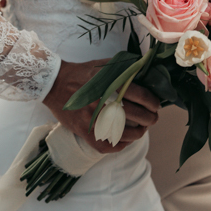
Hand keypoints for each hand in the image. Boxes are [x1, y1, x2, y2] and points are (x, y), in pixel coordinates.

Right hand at [43, 59, 159, 152]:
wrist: (55, 84)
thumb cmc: (81, 73)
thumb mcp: (102, 65)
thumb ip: (122, 68)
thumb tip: (143, 71)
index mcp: (108, 84)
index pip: (139, 95)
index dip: (151, 101)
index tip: (156, 105)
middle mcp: (102, 102)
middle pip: (135, 115)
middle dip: (150, 118)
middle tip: (154, 118)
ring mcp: (93, 120)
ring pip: (124, 133)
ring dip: (138, 133)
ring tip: (142, 129)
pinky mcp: (84, 132)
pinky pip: (106, 146)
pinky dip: (119, 145)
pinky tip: (125, 140)